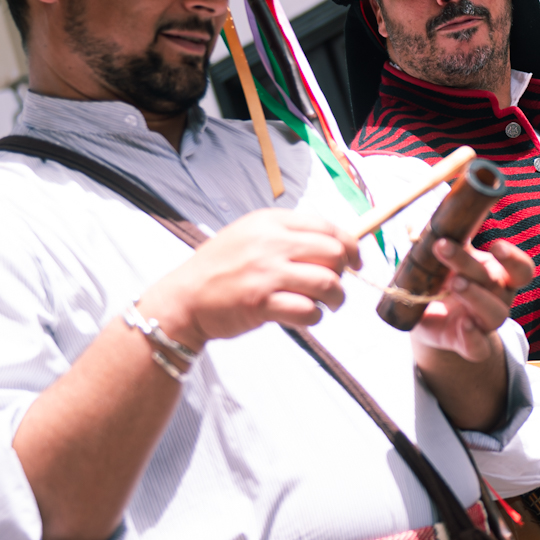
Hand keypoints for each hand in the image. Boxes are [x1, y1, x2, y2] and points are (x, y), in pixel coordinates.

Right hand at [137, 209, 359, 349]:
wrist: (184, 298)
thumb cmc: (221, 269)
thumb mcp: (251, 236)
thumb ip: (288, 236)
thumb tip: (336, 246)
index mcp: (270, 222)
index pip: (327, 227)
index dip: (350, 245)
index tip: (355, 261)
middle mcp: (270, 242)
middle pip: (334, 253)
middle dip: (344, 273)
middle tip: (335, 287)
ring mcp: (266, 272)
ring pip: (327, 283)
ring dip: (335, 298)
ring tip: (327, 305)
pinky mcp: (261, 302)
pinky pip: (308, 310)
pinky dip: (314, 317)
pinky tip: (304, 317)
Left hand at [411, 238, 533, 364]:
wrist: (426, 317)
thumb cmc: (441, 280)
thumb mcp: (443, 257)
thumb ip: (449, 235)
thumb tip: (449, 201)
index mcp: (498, 275)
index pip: (521, 269)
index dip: (513, 259)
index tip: (496, 245)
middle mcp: (499, 299)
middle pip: (497, 283)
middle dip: (471, 264)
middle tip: (443, 247)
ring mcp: (485, 324)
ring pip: (495, 314)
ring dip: (475, 296)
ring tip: (455, 283)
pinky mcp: (469, 345)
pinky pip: (479, 347)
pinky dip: (474, 337)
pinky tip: (464, 325)